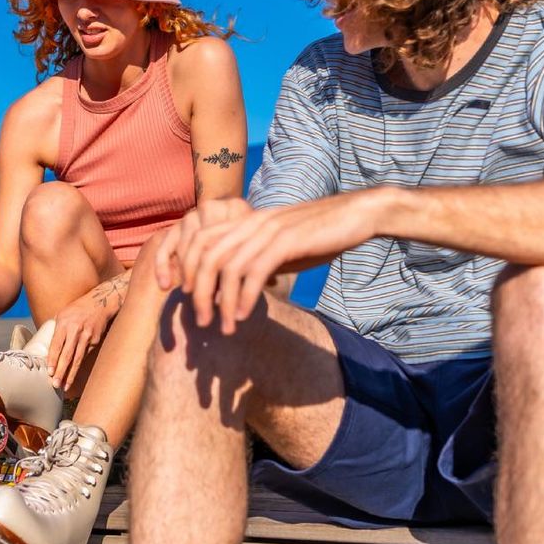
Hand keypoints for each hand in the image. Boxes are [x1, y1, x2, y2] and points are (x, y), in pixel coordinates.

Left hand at [47, 294, 113, 390]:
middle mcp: (76, 331)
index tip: (48, 372)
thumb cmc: (77, 309)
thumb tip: (47, 347)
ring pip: (77, 359)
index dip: (52, 360)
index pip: (56, 345)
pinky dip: (79, 367)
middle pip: (67, 355)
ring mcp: (87, 337)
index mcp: (64, 324)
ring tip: (65, 386)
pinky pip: (85, 356)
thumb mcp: (63, 314)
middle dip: (60, 371)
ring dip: (71, 374)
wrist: (100, 302)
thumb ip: (56, 330)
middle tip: (55, 384)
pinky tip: (74, 375)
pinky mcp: (95, 340)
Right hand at [155, 197, 253, 291]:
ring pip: (185, 248)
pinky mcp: (176, 224)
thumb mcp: (254, 250)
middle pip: (204, 245)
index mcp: (237, 208)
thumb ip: (244, 268)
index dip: (224, 273)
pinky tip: (165, 285)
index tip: (222, 301)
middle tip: (203, 300)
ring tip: (191, 295)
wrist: (238, 223)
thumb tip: (223, 299)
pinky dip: (163, 265)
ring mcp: (192, 215)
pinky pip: (165, 245)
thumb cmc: (252, 243)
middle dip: (202, 277)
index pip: (228, 242)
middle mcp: (212, 206)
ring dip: (186, 274)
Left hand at [161, 193, 378, 334]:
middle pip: (207, 256)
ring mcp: (268, 230)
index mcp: (246, 221)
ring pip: (229, 267)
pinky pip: (255, 271)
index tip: (189, 297)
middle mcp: (251, 223)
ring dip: (223, 302)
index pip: (200, 240)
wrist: (356, 215)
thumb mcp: (280, 249)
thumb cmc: (319, 235)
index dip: (187, 268)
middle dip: (198, 292)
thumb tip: (234, 291)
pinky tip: (245, 316)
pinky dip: (246, 297)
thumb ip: (256, 264)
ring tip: (225, 328)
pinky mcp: (286, 240)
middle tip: (200, 322)